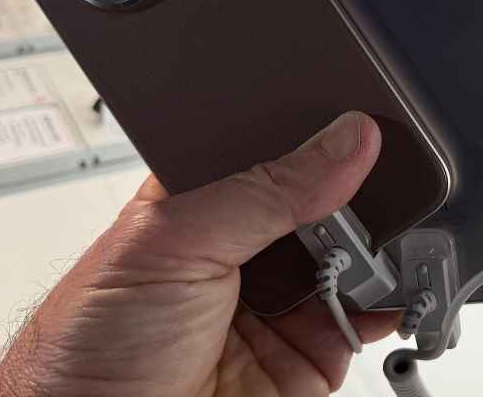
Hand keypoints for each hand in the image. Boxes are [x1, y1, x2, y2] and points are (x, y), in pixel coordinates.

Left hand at [0, 112, 398, 396]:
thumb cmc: (89, 347)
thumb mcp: (174, 241)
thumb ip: (263, 189)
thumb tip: (344, 141)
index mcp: (204, 203)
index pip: (275, 151)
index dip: (317, 136)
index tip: (358, 126)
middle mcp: (245, 250)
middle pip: (325, 202)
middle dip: (354, 192)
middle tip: (370, 187)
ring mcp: (280, 304)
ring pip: (355, 259)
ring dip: (376, 247)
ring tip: (376, 242)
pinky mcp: (310, 355)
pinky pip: (369, 318)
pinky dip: (391, 302)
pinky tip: (393, 285)